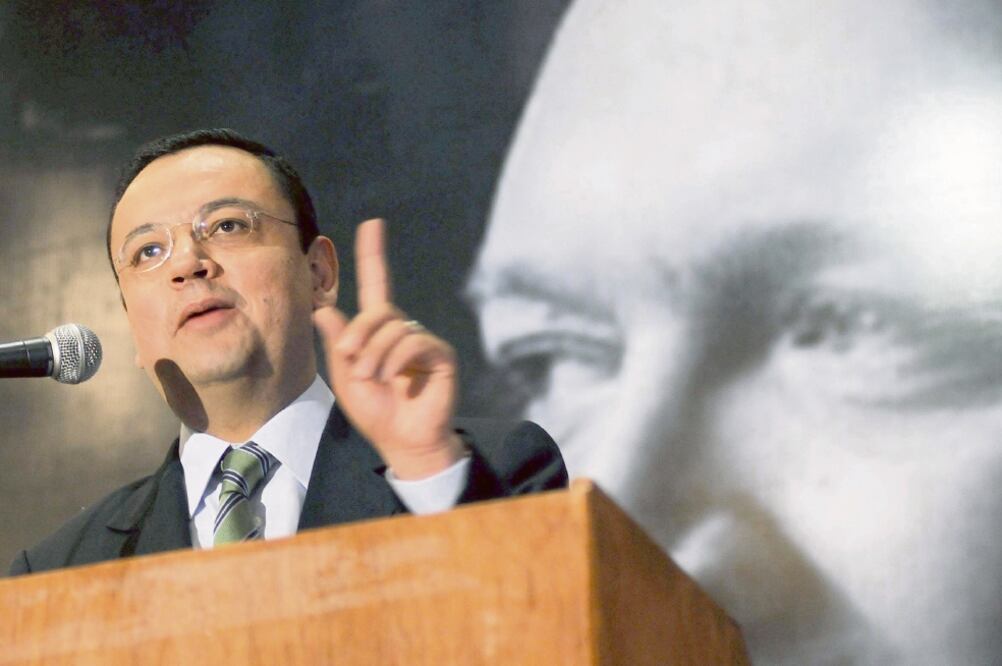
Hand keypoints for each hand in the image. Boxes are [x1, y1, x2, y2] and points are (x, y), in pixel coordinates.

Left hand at [313, 218, 465, 478]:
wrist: (403, 441)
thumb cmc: (376, 412)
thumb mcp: (346, 376)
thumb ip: (339, 342)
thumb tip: (322, 309)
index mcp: (379, 331)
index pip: (378, 284)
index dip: (373, 254)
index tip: (372, 224)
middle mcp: (404, 330)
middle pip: (380, 310)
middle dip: (360, 334)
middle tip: (353, 362)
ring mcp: (424, 342)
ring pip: (395, 328)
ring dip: (376, 355)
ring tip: (373, 379)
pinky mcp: (441, 356)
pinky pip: (415, 342)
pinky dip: (397, 359)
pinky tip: (394, 378)